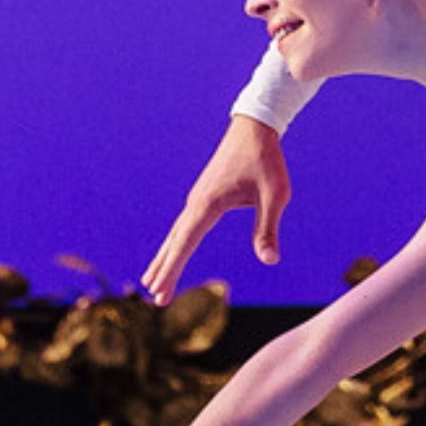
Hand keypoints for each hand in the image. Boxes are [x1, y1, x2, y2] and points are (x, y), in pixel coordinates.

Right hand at [141, 116, 290, 306]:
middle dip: (164, 270)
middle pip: (175, 241)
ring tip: (150, 280)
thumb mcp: (275, 194)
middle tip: (153, 298)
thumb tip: (269, 260)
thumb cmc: (266, 160)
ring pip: (177, 233)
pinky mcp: (203, 195)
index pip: (185, 243)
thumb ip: (268, 228)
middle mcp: (197, 201)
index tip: (159, 291)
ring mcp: (197, 198)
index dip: (172, 269)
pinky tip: (173, 250)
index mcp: (209, 203)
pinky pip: (184, 224)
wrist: (254, 127)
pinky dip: (175, 242)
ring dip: (165, 257)